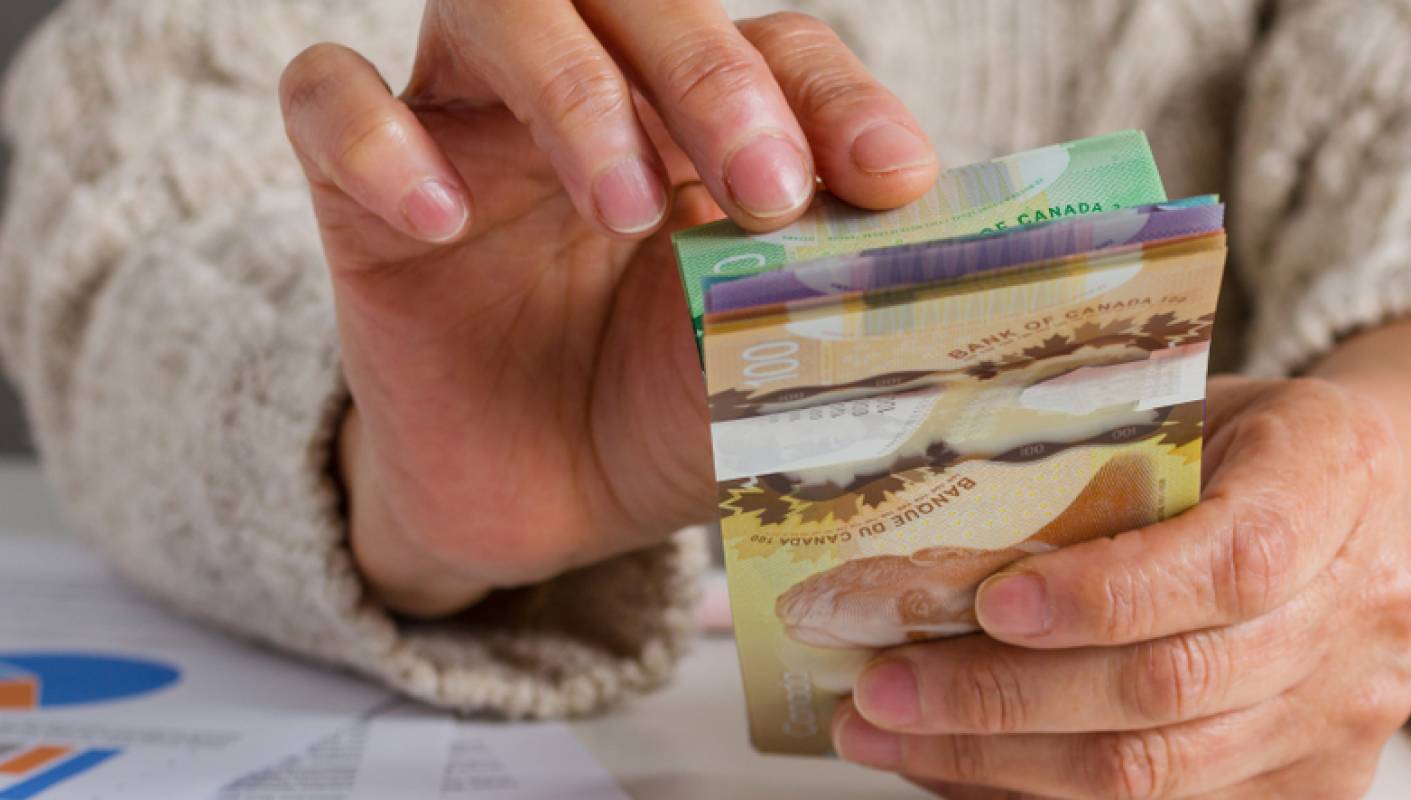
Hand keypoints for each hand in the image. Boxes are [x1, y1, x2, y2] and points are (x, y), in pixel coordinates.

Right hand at [278, 3, 937, 615]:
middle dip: (712, 77)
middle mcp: (592, 91)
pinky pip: (328, 98)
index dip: (835, 98)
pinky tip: (447, 220)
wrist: (545, 511)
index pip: (777, 46)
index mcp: (706, 120)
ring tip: (627, 208)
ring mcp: (468, 125)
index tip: (893, 180)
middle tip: (768, 187)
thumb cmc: (667, 415)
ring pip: (494, 6)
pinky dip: (381, 139)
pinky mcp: (358, 191)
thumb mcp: (762, 366)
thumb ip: (818, 296)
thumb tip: (918, 244)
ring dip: (572, 90)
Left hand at [832, 376, 1410, 798]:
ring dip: (1003, 761)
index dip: (1105, 596)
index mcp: (1335, 475)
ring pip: (1159, 775)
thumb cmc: (1257, 445)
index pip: (1230, 561)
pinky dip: (1044, 796)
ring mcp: (1345, 712)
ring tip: (892, 734)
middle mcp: (1360, 606)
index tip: (988, 602)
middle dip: (1005, 697)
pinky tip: (964, 767)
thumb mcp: (1195, 405)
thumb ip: (1103, 460)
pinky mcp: (1315, 784)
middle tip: (886, 686)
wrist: (1375, 505)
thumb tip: (933, 537)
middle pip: (1174, 687)